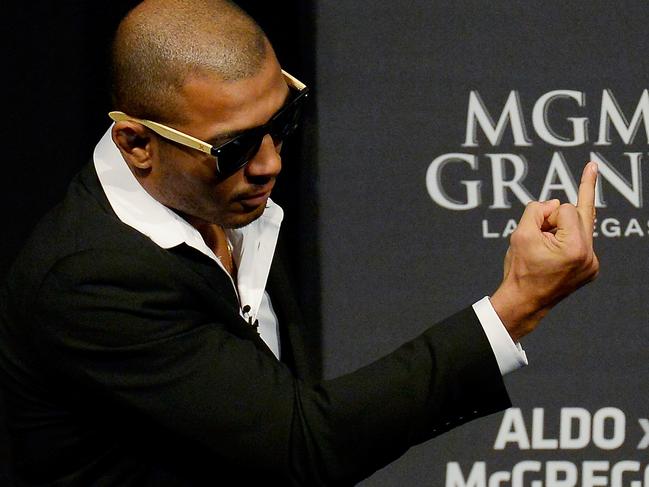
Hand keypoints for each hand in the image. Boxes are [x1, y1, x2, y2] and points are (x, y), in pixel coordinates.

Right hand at [490, 162, 599, 340]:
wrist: (523, 302)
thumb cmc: (520, 270)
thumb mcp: (520, 234)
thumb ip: (536, 210)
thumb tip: (553, 204)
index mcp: (575, 248)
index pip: (564, 208)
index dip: (545, 214)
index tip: (535, 228)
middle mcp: (590, 255)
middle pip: (579, 214)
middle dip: (561, 211)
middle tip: (593, 166)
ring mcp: (592, 264)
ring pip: (580, 227)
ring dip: (562, 227)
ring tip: (547, 235)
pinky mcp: (590, 269)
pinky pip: (581, 241)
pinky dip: (567, 239)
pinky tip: (553, 247)